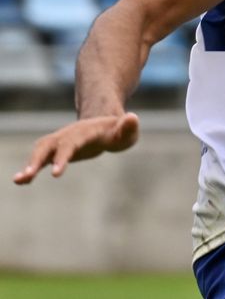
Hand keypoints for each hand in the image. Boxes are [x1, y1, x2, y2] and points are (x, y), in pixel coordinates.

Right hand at [13, 112, 139, 183]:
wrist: (106, 123)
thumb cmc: (119, 131)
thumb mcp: (127, 130)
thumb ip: (128, 127)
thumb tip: (132, 118)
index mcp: (86, 132)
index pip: (72, 144)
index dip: (64, 157)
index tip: (56, 173)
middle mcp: (69, 135)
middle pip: (49, 145)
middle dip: (37, 159)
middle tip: (27, 175)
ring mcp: (61, 141)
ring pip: (41, 150)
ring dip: (30, 164)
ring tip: (19, 180)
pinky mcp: (57, 150)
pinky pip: (40, 158)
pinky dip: (30, 167)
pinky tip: (21, 181)